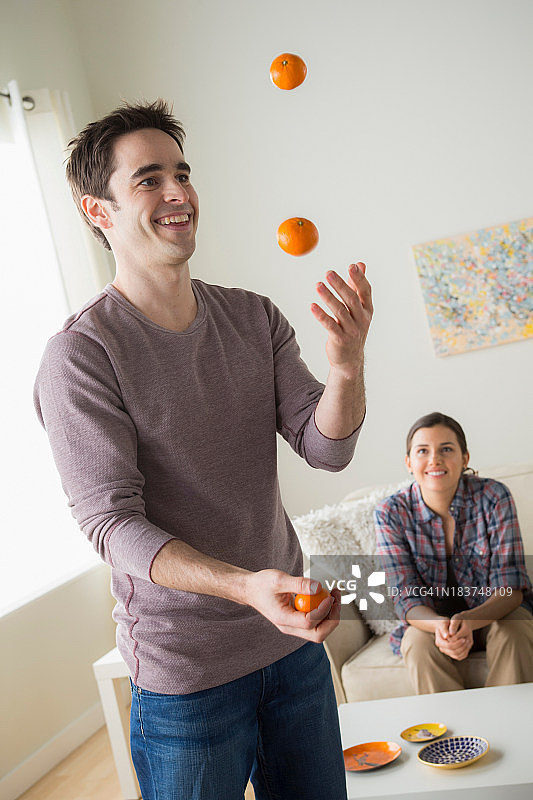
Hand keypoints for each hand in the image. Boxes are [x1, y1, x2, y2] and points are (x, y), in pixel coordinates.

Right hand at [244, 569, 340, 642]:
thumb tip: (319, 587)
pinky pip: (315, 622)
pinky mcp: (297, 620)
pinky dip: (324, 611)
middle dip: (332, 618)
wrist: (251, 590)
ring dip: (331, 615)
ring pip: (319, 630)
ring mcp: (294, 626)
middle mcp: (289, 627)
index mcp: (283, 619)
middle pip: (318, 634)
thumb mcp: (279, 579)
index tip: (329, 596)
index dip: (322, 611)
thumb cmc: (262, 584)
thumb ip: (299, 584)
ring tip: (334, 594)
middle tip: (336, 599)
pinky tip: (326, 595)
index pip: (308, 622)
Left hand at [311, 263, 372, 379]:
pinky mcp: (340, 340)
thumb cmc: (352, 328)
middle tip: (329, 273)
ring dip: (328, 297)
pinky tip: (312, 306)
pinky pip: (330, 326)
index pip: (365, 291)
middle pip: (351, 299)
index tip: (352, 266)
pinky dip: (321, 315)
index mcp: (366, 310)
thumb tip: (360, 264)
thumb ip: (357, 286)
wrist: (350, 359)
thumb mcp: (358, 308)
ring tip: (318, 285)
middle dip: (340, 285)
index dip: (359, 279)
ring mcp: (351, 330)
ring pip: (340, 311)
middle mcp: (361, 319)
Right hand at [435, 615, 472, 660]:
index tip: (464, 638)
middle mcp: (441, 648)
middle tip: (467, 640)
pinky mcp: (451, 653)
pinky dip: (464, 653)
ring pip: (457, 655)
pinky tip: (466, 646)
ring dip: (464, 650)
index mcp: (439, 641)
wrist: (444, 626)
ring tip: (468, 642)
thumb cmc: (444, 623)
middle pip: (453, 651)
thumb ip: (444, 629)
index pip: (449, 645)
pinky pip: (459, 657)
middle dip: (461, 646)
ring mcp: (446, 651)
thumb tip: (447, 636)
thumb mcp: (443, 623)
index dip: (457, 643)